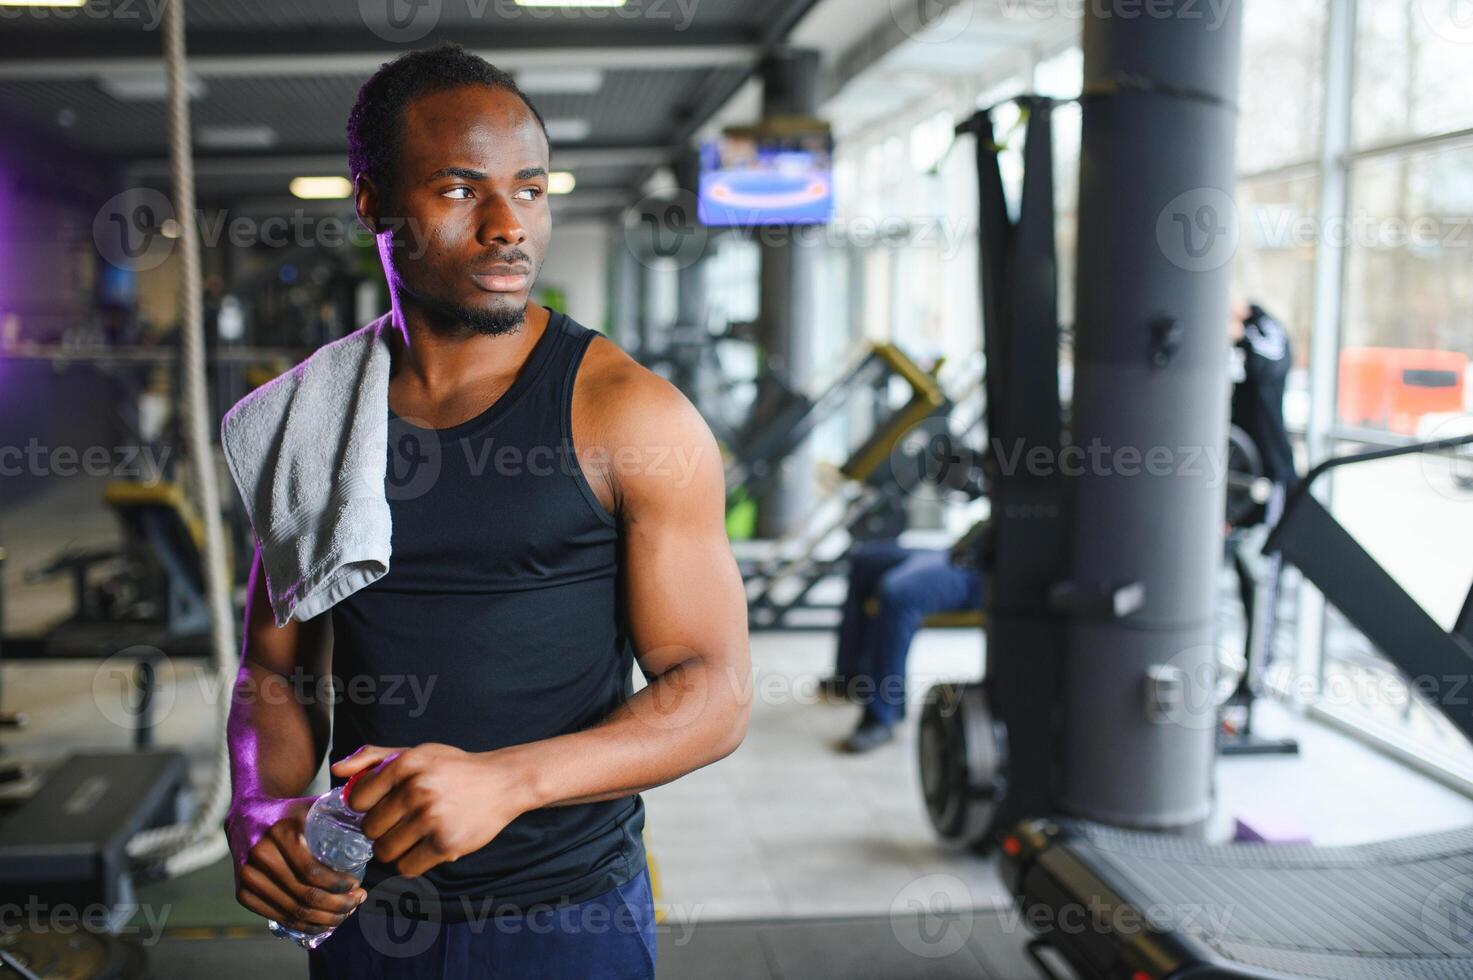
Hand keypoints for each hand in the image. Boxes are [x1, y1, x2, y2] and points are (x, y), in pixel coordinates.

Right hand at [225, 796, 367, 933]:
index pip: (313, 871)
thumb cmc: (290, 813)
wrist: (247, 816)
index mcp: (280, 832)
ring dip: (324, 919)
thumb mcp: (313, 805)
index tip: (357, 886)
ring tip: (345, 913)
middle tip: (357, 901)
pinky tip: (322, 922)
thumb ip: (341, 812)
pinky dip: (303, 925)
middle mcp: (260, 855)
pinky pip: (277, 917)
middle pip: (304, 895)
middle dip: (338, 905)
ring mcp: (248, 877)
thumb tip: (376, 828)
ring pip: (292, 911)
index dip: (338, 885)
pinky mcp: (242, 893)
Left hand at [331, 743, 533, 877]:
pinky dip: (411, 862)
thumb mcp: (417, 753)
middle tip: (401, 821)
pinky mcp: (446, 844)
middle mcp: (417, 790)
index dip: (366, 806)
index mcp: (407, 764)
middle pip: (370, 829)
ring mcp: (431, 819)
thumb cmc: (454, 768)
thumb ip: (373, 757)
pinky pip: (406, 867)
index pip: (358, 799)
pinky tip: (425, 847)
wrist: (503, 782)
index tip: (382, 805)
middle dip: (381, 829)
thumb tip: (337, 770)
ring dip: (395, 848)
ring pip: (385, 851)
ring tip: (413, 835)